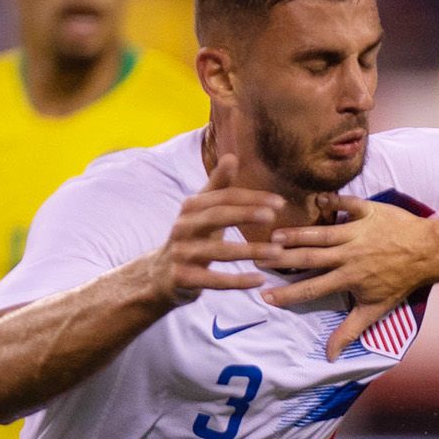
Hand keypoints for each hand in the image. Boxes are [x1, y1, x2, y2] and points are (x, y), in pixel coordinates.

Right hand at [148, 153, 283, 306]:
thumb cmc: (191, 238)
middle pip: (216, 216)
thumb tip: (231, 156)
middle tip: (273, 216)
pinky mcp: (183, 278)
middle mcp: (183, 227)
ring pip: (218, 251)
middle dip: (245, 214)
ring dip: (249, 251)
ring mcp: (182, 253)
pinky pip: (213, 280)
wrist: (159, 275)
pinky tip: (259, 280)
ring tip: (277, 252)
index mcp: (191, 208)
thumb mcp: (202, 211)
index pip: (223, 197)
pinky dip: (237, 281)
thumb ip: (218, 186)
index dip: (251, 198)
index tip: (280, 203)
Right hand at [261, 197, 436, 360]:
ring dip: (298, 233)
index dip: (288, 294)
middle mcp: (350, 255)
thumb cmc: (401, 282)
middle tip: (259, 257)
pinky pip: (349, 204)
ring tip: (276, 235)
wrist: (430, 253)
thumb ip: (350, 330)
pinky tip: (318, 200)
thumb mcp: (376, 310)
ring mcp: (358, 232)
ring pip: (322, 232)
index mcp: (349, 278)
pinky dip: (334, 201)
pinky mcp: (369, 212)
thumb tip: (330, 356)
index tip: (265, 296)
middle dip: (283, 258)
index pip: (312, 288)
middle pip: (310, 257)